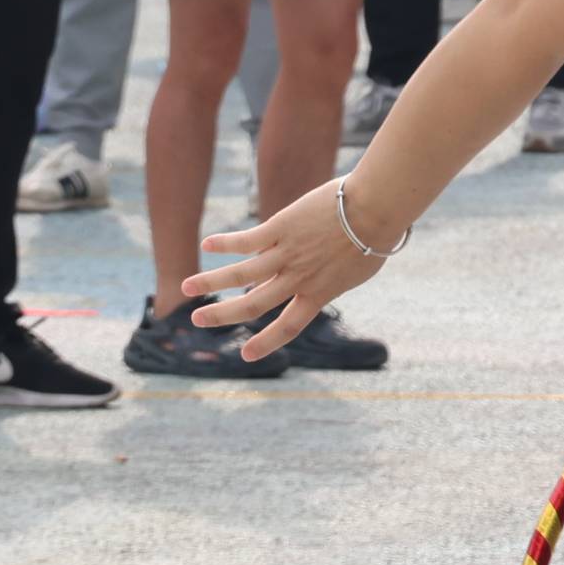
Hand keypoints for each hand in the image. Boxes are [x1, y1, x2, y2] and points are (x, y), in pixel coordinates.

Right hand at [186, 171, 399, 358]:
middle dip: (223, 314)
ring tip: (186, 288)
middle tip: (197, 320)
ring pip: (241, 275)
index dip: (267, 342)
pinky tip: (208, 244)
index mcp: (319, 292)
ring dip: (210, 282)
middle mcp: (298, 278)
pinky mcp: (282, 227)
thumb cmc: (377, 234)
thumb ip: (334, 277)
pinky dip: (225, 244)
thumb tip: (325, 277)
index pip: (289, 326)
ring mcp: (288, 253)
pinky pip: (247, 240)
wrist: (376, 208)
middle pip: (254, 304)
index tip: (246, 356)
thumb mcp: (358, 268)